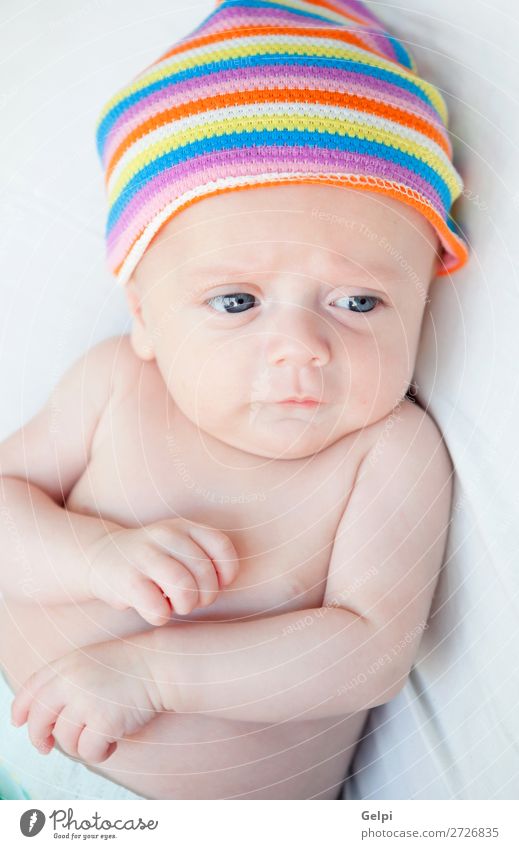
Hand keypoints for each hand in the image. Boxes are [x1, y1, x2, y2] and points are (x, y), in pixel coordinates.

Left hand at [10, 637, 161, 763]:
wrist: (161, 665)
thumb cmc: (130, 665)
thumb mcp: (91, 661)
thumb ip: (66, 681)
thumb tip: (45, 719)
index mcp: (65, 665)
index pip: (30, 691)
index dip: (20, 710)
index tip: (18, 723)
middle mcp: (70, 682)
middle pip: (39, 721)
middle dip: (39, 739)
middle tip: (46, 747)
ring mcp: (86, 702)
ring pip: (65, 741)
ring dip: (80, 745)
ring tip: (101, 734)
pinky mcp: (104, 721)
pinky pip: (89, 751)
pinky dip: (100, 752)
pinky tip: (114, 741)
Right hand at [86, 518, 238, 624]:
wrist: (100, 557)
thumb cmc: (152, 561)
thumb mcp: (179, 546)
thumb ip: (204, 558)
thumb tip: (222, 584)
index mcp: (184, 526)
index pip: (221, 546)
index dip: (227, 571)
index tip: (218, 584)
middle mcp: (165, 535)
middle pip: (204, 572)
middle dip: (205, 596)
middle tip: (193, 600)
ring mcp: (144, 555)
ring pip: (184, 588)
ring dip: (185, 606)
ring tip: (175, 605)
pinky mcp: (126, 579)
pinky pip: (157, 609)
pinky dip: (160, 616)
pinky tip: (152, 608)